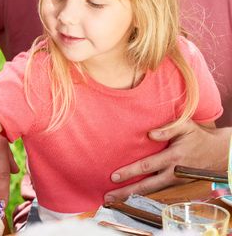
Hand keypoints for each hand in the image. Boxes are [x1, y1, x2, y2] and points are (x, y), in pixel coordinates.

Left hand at [104, 122, 230, 201]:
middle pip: (147, 185)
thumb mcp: (185, 126)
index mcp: (173, 157)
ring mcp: (176, 181)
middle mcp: (173, 172)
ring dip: (132, 196)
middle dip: (127, 191)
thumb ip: (167, 128)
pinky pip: (158, 191)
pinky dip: (143, 195)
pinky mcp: (177, 184)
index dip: (130, 172)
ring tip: (113, 200)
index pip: (147, 166)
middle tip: (108, 196)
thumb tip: (150, 134)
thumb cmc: (197, 136)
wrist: (218, 152)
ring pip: (151, 191)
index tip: (113, 176)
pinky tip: (128, 197)